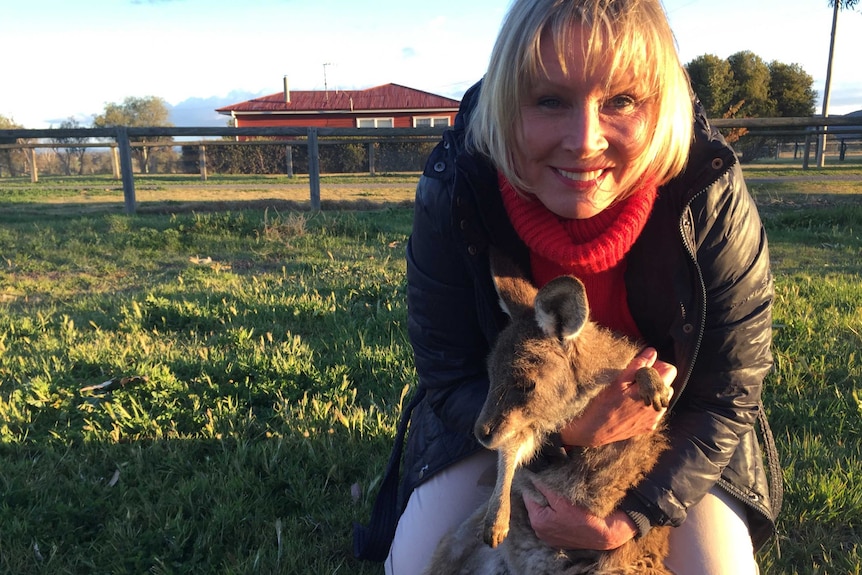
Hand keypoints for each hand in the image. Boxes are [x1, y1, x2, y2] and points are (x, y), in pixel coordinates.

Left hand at [523, 479, 636, 549]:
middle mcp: (539, 532)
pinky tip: (564, 511)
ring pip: (542, 513)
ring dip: (548, 505)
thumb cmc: (585, 517)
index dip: (535, 485)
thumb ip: (544, 489)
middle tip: (555, 487)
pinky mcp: (557, 540)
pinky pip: (550, 522)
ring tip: (561, 499)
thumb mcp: (563, 500)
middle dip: (542, 495)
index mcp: (538, 521)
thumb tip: (531, 479)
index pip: (528, 496)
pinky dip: (554, 515)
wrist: (605, 535)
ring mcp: (548, 537)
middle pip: (534, 505)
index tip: (544, 478)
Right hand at [560, 348, 675, 447]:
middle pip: (667, 384)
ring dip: (651, 393)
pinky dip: (646, 406)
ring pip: (661, 398)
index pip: (669, 371)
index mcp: (652, 392)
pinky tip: (630, 407)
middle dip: (655, 379)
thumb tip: (652, 352)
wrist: (594, 431)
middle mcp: (657, 407)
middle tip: (634, 380)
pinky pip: (654, 411)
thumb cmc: (604, 404)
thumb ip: (638, 366)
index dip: (656, 365)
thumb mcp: (618, 381)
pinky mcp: (648, 427)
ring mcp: (654, 419)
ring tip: (631, 394)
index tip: (642, 368)